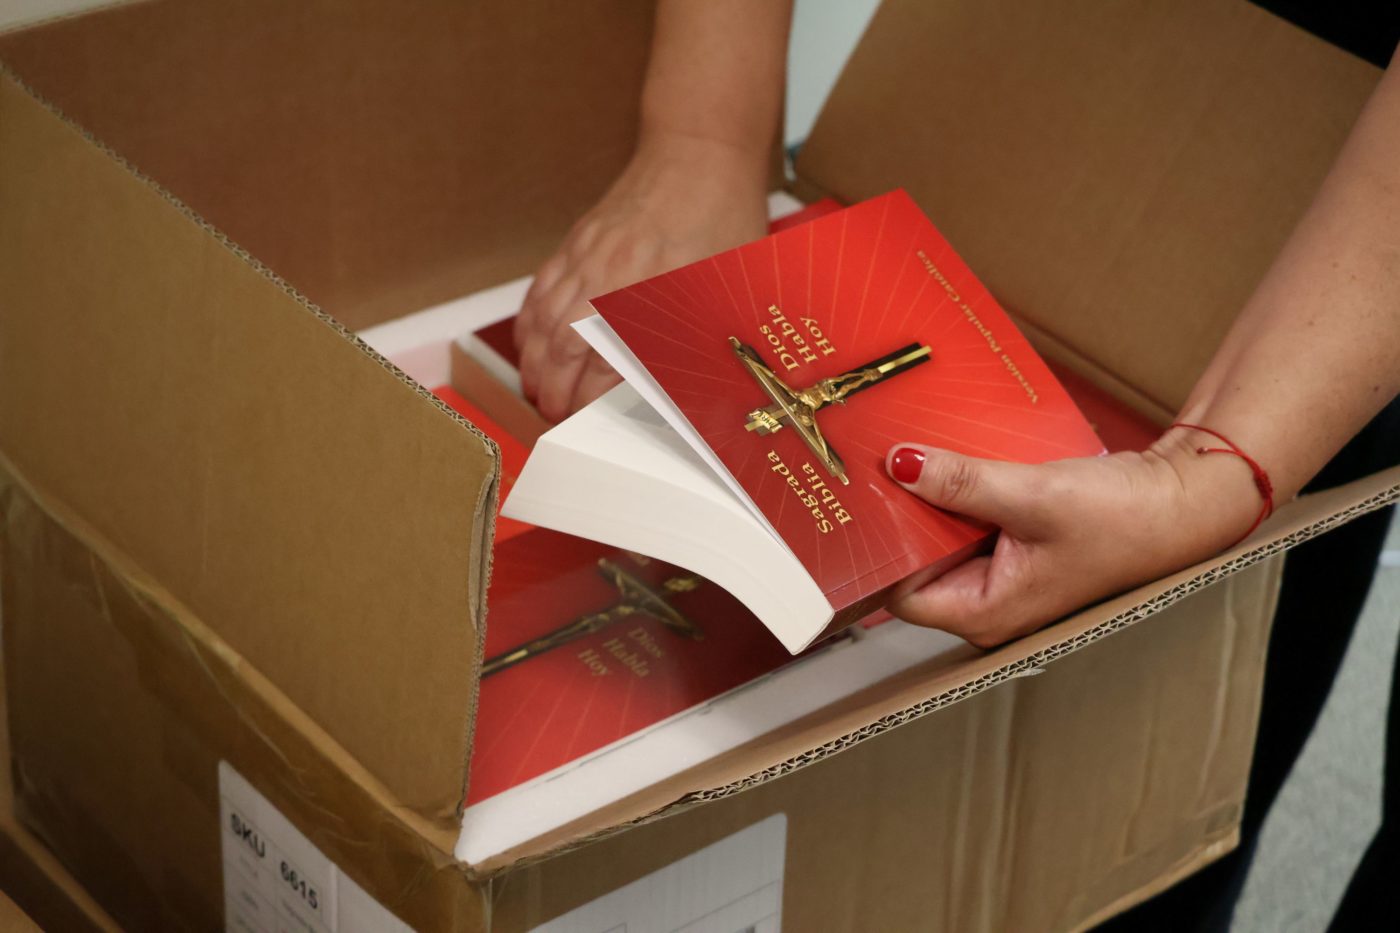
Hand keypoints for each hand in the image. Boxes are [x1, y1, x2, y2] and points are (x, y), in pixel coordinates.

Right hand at [516, 133, 768, 421]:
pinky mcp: (576, 241)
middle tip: (554, 415)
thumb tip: (687, 379)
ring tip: (536, 390)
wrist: (698, 151)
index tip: (585, 418)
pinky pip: (540, 289)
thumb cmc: (722, 216)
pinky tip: (529, 343)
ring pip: (543, 321)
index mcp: (648, 292)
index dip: (590, 398)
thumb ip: (700, 330)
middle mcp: (607, 278)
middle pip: (563, 348)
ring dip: (535, 362)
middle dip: (554, 389)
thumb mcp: (724, 282)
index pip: (606, 363)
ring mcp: (585, 257)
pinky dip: (529, 322)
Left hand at [882, 428, 1265, 647]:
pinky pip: (970, 521)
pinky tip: (949, 459)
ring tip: (905, 454)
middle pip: (918, 562)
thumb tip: (898, 465)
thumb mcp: (1031, 495)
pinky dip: (959, 492)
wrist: (1185, 502)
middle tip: (874, 467)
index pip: (901, 592)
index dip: (881, 548)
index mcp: (985, 612)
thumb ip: (960, 483)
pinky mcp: (1018, 545)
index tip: (862, 501)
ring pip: (943, 537)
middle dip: (901, 517)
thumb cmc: (1123, 518)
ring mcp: (1005, 574)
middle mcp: (989, 602)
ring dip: (930, 499)